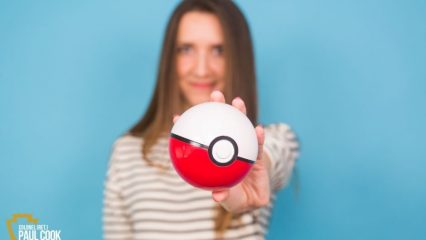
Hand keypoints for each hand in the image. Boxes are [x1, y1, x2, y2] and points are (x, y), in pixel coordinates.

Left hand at [173, 90, 270, 213]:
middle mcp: (226, 148)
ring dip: (239, 113)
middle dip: (217, 107)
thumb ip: (225, 196)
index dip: (190, 126)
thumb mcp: (230, 199)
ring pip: (240, 127)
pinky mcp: (257, 154)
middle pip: (221, 123)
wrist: (254, 199)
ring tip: (238, 102)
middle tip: (215, 95)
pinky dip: (258, 137)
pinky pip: (258, 145)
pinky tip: (259, 129)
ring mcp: (242, 148)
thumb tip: (217, 195)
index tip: (178, 117)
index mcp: (214, 157)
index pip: (201, 138)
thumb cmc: (236, 199)